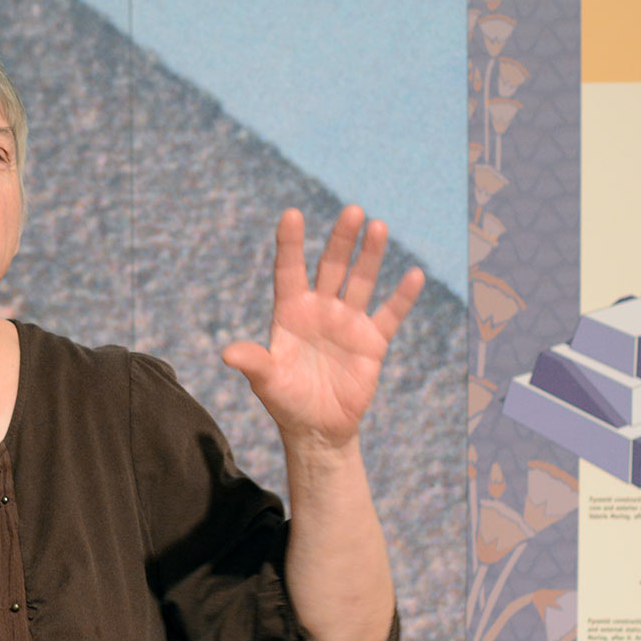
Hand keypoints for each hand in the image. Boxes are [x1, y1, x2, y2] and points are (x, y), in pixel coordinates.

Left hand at [221, 206, 423, 449]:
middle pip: (331, 266)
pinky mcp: (372, 341)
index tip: (291, 214)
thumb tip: (227, 353)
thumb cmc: (285, 402)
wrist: (317, 429)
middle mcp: (320, 310)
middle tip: (352, 211)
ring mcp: (347, 322)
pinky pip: (389, 314)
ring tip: (378, 227)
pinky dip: (402, 297)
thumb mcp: (267, 382)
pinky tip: (414, 275)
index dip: (290, 243)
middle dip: (341, 240)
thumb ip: (254, 362)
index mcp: (289, 312)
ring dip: (370, 255)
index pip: (289, 270)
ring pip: (361, 281)